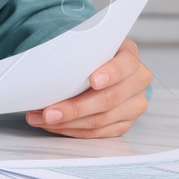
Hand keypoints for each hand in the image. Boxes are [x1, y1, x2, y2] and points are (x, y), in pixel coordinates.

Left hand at [25, 38, 150, 137]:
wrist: (103, 69)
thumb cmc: (90, 55)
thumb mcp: (87, 46)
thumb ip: (77, 51)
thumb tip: (47, 63)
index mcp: (129, 57)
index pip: (126, 64)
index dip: (111, 73)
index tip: (93, 81)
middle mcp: (137, 82)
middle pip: (109, 99)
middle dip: (75, 108)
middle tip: (49, 112)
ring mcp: (134, 105)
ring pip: (101, 119)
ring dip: (67, 122)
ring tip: (41, 119)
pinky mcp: (125, 123)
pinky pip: (98, 132)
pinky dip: (72, 130)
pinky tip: (53, 125)